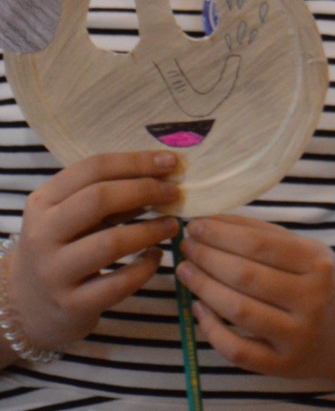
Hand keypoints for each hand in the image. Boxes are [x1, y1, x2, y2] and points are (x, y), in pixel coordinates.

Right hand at [7, 151, 180, 353]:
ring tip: (173, 225)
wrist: (28, 303)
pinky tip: (156, 256)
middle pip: (99, 200)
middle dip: (146, 190)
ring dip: (151, 230)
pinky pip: (119, 283)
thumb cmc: (62, 246)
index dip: (136, 162)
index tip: (171, 161)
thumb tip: (163, 173)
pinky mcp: (72, 304)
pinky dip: (145, 268)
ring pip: (111, 243)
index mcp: (43, 202)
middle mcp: (42, 235)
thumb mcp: (71, 215)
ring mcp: (54, 272)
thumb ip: (107, 195)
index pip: (92, 169)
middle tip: (175, 193)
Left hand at [178, 214, 334, 379]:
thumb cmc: (321, 284)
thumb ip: (265, 235)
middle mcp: (312, 299)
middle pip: (246, 276)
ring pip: (238, 311)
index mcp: (318, 263)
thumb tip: (214, 220)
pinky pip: (236, 349)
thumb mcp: (308, 253)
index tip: (195, 225)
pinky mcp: (283, 365)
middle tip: (186, 246)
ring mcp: (298, 335)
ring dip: (203, 288)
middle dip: (207, 257)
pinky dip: (211, 328)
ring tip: (186, 270)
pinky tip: (198, 308)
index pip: (260, 244)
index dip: (222, 233)